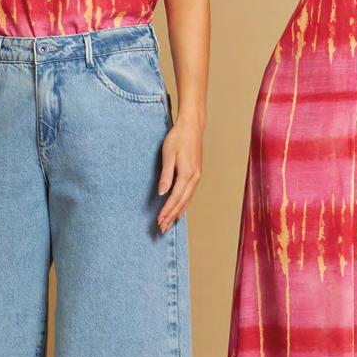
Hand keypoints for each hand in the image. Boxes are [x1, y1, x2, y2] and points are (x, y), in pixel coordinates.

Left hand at [156, 116, 202, 232]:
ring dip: (177, 212)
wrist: (192, 127)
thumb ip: (166, 175)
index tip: (159, 221)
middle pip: (182, 202)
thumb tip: (162, 193)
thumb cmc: (178, 138)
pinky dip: (183, 204)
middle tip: (162, 229)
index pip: (175, 198)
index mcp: (187, 174)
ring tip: (169, 224)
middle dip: (172, 217)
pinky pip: (189, 194)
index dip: (166, 211)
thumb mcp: (168, 155)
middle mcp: (195, 178)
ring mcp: (197, 177)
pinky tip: (179, 210)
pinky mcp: (197, 174)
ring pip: (187, 200)